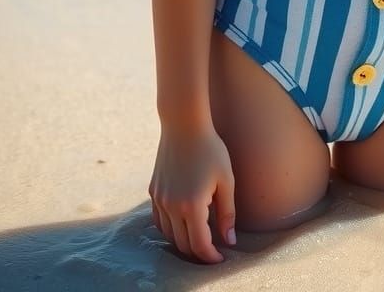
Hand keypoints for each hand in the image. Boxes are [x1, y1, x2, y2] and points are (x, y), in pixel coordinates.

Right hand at [148, 123, 236, 263]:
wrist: (183, 124)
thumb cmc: (210, 149)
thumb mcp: (226, 180)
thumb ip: (228, 213)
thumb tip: (230, 240)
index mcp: (192, 205)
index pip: (199, 245)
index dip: (210, 257)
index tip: (221, 258)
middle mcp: (171, 207)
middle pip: (182, 244)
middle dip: (198, 252)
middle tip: (213, 250)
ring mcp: (159, 199)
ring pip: (168, 235)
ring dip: (183, 241)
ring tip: (199, 237)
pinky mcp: (153, 191)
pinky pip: (159, 220)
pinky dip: (170, 228)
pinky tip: (182, 222)